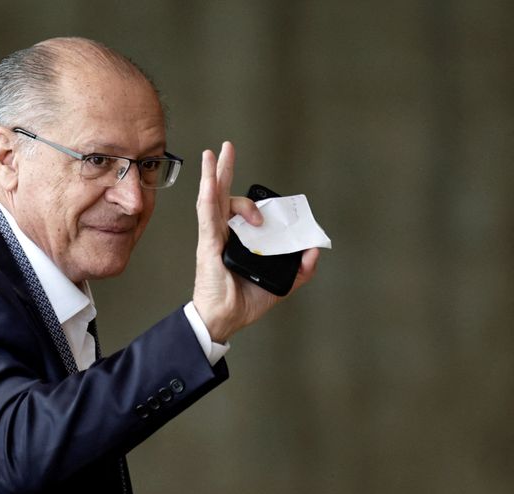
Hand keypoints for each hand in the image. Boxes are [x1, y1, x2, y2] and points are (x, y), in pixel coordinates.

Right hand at [192, 142, 318, 342]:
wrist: (226, 318)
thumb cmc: (244, 301)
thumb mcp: (282, 283)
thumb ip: (301, 269)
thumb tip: (315, 250)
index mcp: (236, 240)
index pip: (241, 212)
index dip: (252, 202)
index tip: (272, 205)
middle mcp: (222, 234)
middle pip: (222, 195)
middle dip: (223, 169)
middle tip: (226, 147)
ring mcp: (213, 236)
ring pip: (212, 198)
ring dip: (213, 174)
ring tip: (214, 154)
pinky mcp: (208, 243)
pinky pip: (207, 215)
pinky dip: (208, 195)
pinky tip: (208, 180)